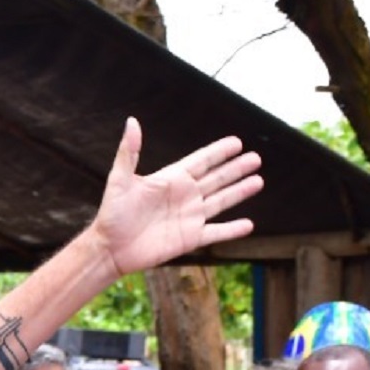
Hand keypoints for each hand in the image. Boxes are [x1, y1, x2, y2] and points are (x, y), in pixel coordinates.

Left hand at [90, 118, 262, 276]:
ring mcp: (189, 217)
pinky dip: (232, 230)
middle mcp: (184, 196)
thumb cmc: (112, 214)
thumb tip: (132, 121)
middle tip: (256, 158)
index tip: (237, 142)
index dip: (219, 152)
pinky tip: (249, 224)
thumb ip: (129, 152)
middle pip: (216, 179)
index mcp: (171, 179)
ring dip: (240, 192)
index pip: (201, 161)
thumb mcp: (120, 180)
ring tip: (258, 181)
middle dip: (236, 168)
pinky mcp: (190, 238)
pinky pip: (216, 232)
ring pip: (221, 201)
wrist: (110, 249)